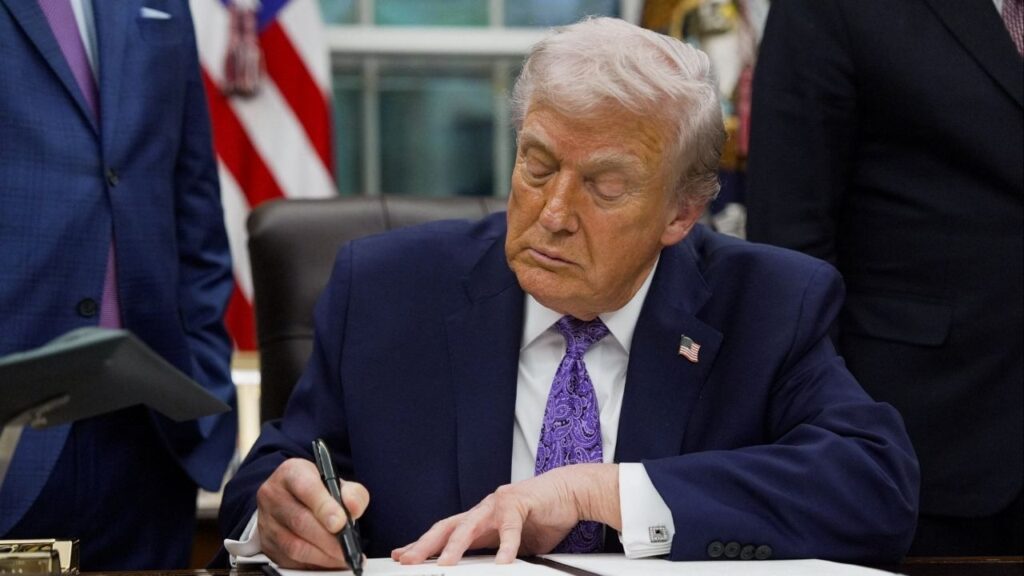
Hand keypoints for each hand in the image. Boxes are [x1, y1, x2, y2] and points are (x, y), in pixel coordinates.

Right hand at [257, 457, 369, 568]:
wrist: (290, 499)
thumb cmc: (316, 490)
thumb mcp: (337, 483)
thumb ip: (352, 493)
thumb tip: (354, 508)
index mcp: (291, 473)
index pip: (306, 487)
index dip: (324, 506)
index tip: (341, 522)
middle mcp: (273, 495)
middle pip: (300, 521)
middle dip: (328, 538)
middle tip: (348, 547)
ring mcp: (267, 522)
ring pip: (294, 545)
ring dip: (322, 555)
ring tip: (343, 557)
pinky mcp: (267, 544)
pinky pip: (290, 560)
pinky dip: (314, 564)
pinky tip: (330, 561)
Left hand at [391, 463, 619, 565]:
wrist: (569, 492)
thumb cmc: (542, 516)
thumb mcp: (512, 542)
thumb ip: (495, 553)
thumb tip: (486, 572)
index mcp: (479, 520)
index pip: (444, 533)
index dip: (423, 545)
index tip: (402, 556)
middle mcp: (483, 509)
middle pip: (446, 527)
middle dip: (425, 545)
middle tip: (407, 560)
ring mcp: (498, 504)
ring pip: (470, 525)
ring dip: (455, 546)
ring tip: (445, 564)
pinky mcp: (519, 502)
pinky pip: (510, 528)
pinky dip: (506, 546)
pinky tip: (502, 562)